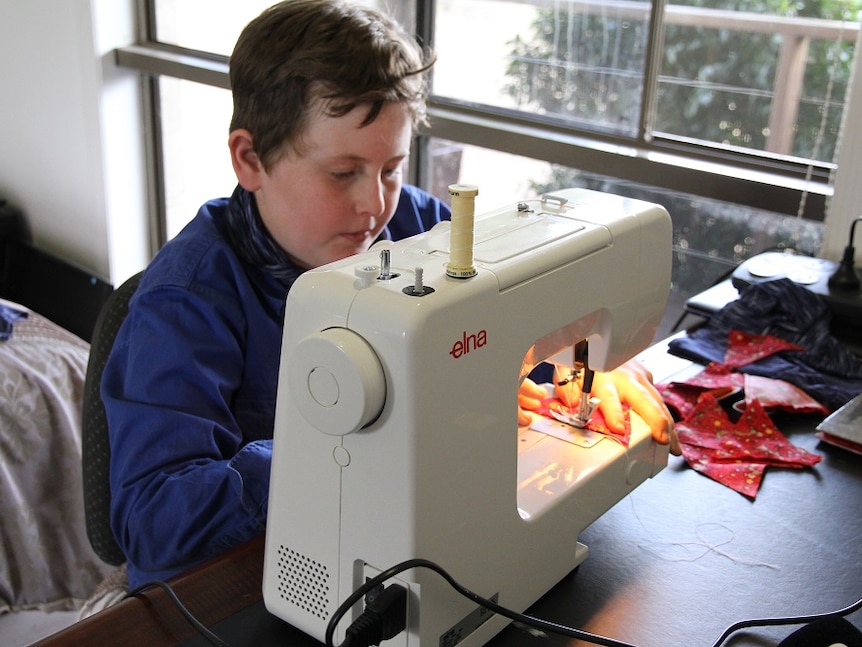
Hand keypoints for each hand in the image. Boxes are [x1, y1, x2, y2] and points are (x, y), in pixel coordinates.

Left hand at [518, 360, 679, 455]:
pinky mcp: (647, 378)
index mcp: (604, 377)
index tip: (618, 428)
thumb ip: (568, 388)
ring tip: (674, 447)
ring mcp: (639, 376)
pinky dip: (667, 418)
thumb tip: (571, 404)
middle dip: (655, 421)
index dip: (613, 413)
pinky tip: (672, 435)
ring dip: (668, 425)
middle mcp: (625, 377)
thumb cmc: (584, 356)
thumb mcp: (568, 370)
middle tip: (662, 439)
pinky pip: (658, 400)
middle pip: (644, 400)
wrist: (598, 336)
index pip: (609, 397)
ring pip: (657, 403)